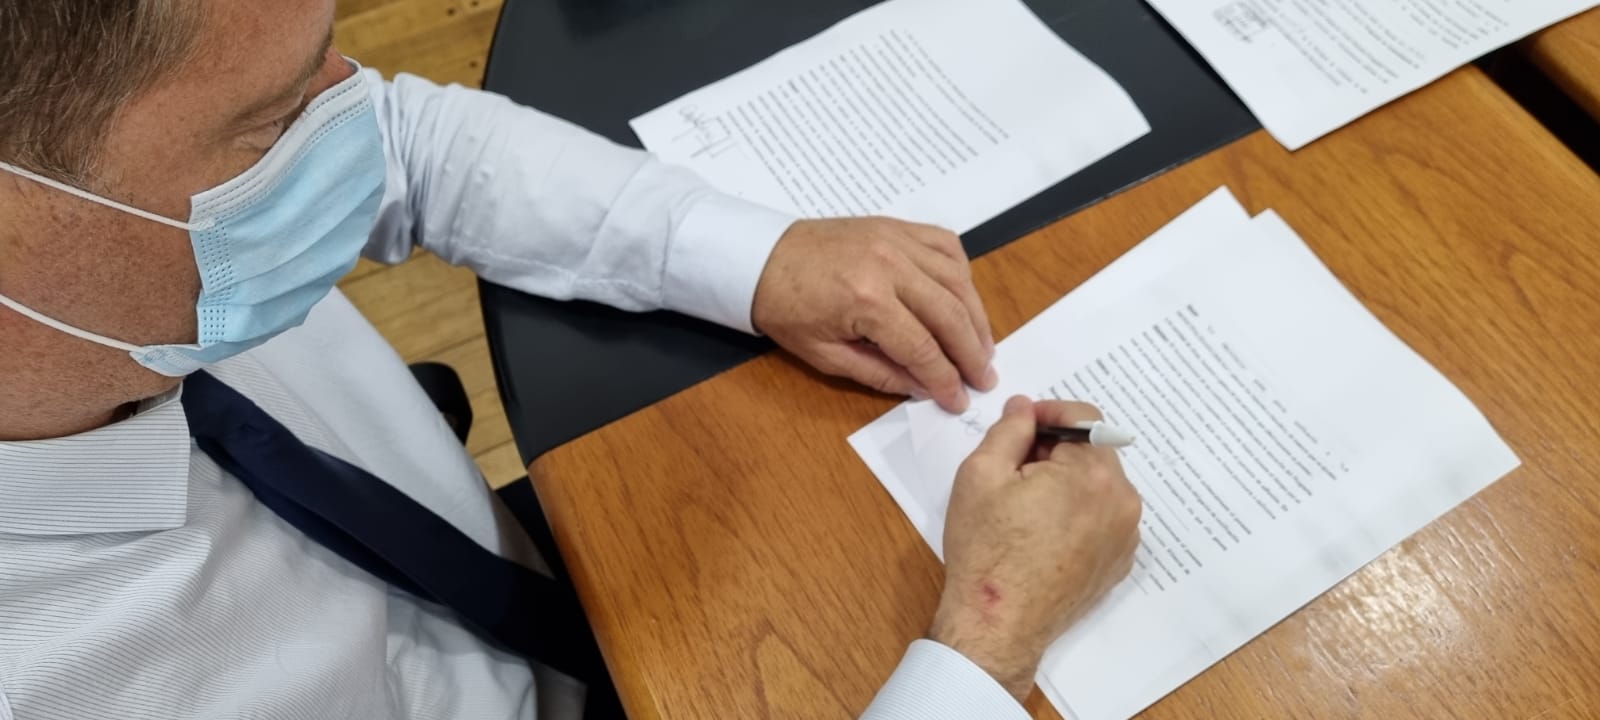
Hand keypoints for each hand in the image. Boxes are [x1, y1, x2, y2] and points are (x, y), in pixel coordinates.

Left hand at [751, 217, 996, 411]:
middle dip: (972, 353)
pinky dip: (962, 275)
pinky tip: (964, 301)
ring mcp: (897, 239)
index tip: (960, 400)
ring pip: (958, 280)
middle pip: (950, 314)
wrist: (760, 258)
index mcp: (867, 300)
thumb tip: (925, 387)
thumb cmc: (785, 308)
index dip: (946, 379)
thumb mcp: (825, 356)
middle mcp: (890, 265)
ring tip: (983, 347)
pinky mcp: (898, 226)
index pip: (923, 348)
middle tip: (984, 378)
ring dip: (976, 317)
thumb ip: (880, 373)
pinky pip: (946, 247)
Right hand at [930, 396, 1141, 700]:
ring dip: (1069, 482)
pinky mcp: (1119, 561)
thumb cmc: (986, 549)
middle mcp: (1122, 502)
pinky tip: (1044, 532)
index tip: (1021, 427)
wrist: (999, 623)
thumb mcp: (981, 474)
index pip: (1083, 417)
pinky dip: (1079, 513)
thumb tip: (1025, 408)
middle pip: (1093, 452)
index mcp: (1093, 474)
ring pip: (1099, 485)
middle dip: (1057, 450)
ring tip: (1028, 505)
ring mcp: (1125, 535)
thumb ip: (1009, 430)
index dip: (1048, 413)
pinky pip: (1104, 518)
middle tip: (1016, 469)